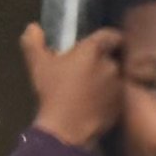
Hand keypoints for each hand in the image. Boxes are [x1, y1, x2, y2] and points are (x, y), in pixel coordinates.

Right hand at [18, 19, 125, 153]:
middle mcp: (112, 65)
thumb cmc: (52, 90)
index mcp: (94, 50)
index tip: (100, 41)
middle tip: (87, 65)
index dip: (108, 37)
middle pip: (112, 57)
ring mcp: (120, 86)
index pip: (111, 35)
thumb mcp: (36, 62)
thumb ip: (33, 40)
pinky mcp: (123, 104)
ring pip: (116, 76)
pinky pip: (118, 94)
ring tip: (91, 85)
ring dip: (106, 77)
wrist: (69, 127)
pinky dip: (109, 94)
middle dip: (103, 59)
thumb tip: (34, 28)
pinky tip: (95, 100)